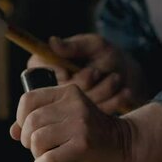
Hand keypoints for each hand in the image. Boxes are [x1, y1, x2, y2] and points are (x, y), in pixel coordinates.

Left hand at [9, 83, 132, 161]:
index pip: (28, 100)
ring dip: (36, 154)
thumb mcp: (68, 119)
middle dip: (28, 140)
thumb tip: (13, 131)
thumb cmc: (92, 134)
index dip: (21, 118)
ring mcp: (80, 124)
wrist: (125, 146)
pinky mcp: (83, 145)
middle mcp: (74, 104)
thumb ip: (41, 121)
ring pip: (36, 139)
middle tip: (39, 149)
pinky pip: (48, 158)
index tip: (27, 132)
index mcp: (69, 92)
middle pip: (31, 122)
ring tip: (47, 157)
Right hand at [27, 34, 147, 113]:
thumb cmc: (105, 55)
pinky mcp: (86, 118)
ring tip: (115, 77)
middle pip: (59, 92)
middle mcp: (54, 89)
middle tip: (96, 71)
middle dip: (84, 80)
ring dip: (103, 89)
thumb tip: (53, 42)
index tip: (70, 69)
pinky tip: (123, 92)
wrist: (126, 75)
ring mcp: (69, 106)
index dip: (55, 73)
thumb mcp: (93, 45)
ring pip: (81, 104)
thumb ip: (74, 46)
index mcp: (48, 67)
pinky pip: (98, 112)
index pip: (35, 73)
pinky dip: (114, 100)